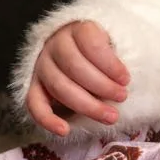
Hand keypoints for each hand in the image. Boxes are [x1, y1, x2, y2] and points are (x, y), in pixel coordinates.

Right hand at [25, 20, 129, 135]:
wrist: (77, 49)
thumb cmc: (102, 49)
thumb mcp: (113, 43)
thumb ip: (117, 57)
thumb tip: (124, 82)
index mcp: (77, 29)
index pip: (91, 44)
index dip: (109, 64)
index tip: (126, 79)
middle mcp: (54, 44)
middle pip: (74, 66)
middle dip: (102, 86)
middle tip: (122, 97)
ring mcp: (41, 65)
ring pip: (59, 86)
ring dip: (86, 105)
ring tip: (111, 116)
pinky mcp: (33, 85)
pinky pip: (34, 104)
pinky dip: (47, 119)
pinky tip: (65, 130)